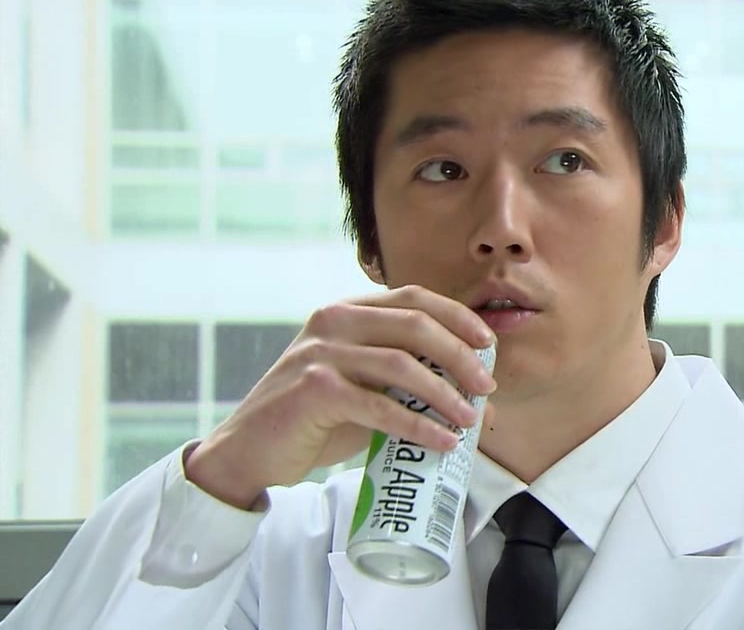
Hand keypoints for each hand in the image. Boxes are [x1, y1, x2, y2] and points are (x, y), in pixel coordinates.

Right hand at [185, 285, 496, 509]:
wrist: (250, 451)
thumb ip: (410, 386)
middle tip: (486, 386)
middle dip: (460, 355)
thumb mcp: (365, 391)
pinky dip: (418, 425)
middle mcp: (333, 321)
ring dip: (445, 393)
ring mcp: (321, 353)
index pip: (413, 298)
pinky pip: (380, 406)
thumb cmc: (315, 420)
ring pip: (402, 364)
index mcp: (347, 310)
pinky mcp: (314, 390)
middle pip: (415, 325)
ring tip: (470, 419)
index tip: (488, 342)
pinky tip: (442, 441)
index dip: (456, 316)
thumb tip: (480, 404)